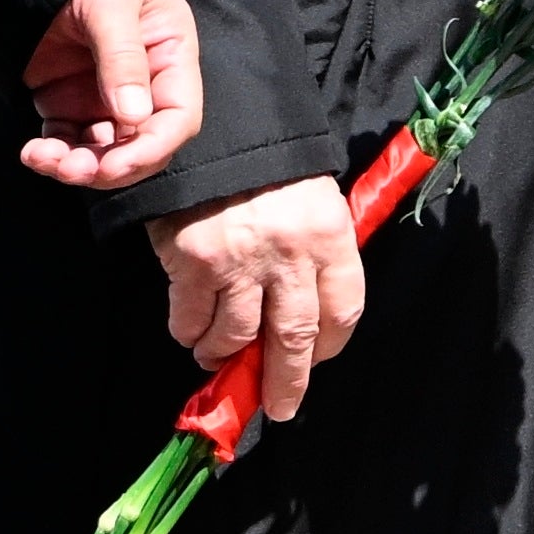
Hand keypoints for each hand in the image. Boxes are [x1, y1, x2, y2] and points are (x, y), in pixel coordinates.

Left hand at [19, 0, 207, 191]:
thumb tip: (132, 116)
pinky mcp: (70, 103)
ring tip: (44, 159)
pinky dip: (53, 155)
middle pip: (139, 145)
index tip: (117, 164)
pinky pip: (67, 141)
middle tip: (72, 170)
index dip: (151, 148)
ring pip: (101, 151)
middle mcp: (145, 87)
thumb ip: (122, 56)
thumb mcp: (110, 5)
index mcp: (171, 60)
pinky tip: (34, 153)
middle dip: (108, 165)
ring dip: (76, 165)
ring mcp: (106, 99)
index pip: (177, 118)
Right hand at [152, 176, 370, 432]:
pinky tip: (191, 330)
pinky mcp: (194, 262)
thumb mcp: (311, 197)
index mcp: (329, 236)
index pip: (343, 311)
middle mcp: (289, 254)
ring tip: (217, 356)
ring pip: (237, 337)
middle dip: (285, 383)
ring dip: (224, 356)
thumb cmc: (265, 163)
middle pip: (294, 340)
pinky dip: (190, 333)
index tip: (315, 359)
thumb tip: (306, 316)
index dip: (329, 347)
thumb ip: (315, 253)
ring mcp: (240, 261)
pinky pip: (191, 320)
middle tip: (278, 406)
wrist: (210, 127)